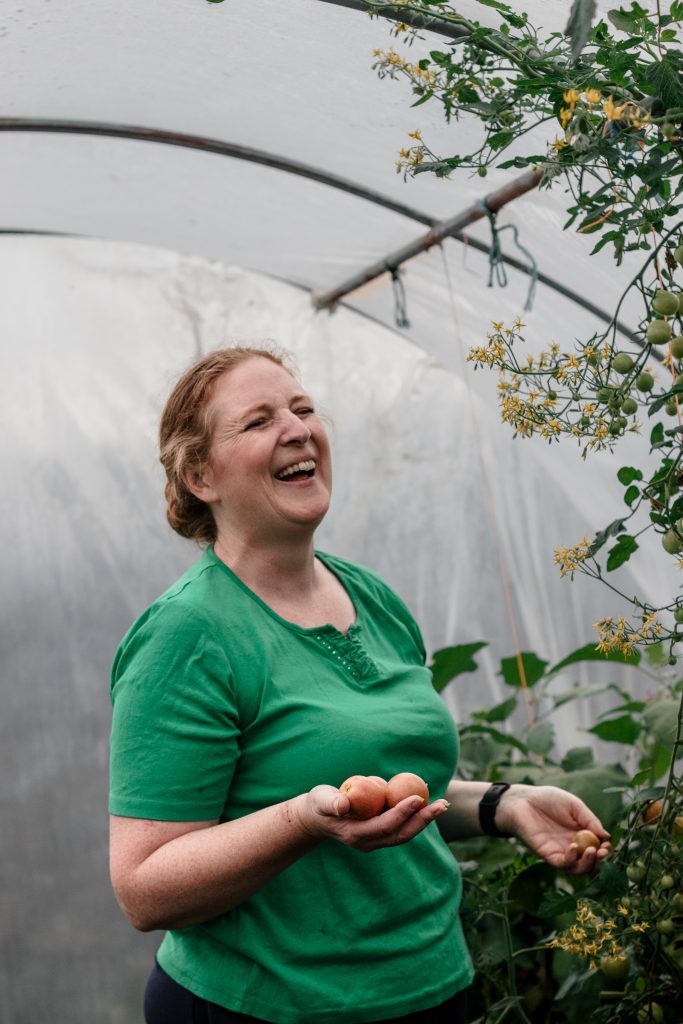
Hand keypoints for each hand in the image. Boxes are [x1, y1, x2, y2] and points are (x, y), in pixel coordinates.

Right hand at [290, 785, 449, 851]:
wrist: (316, 818)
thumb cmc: (319, 804)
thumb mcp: (321, 800)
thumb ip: (332, 802)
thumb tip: (343, 805)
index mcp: (356, 835)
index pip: (385, 825)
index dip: (403, 812)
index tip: (418, 797)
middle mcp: (369, 843)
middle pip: (401, 834)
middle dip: (423, 820)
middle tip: (443, 804)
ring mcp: (375, 842)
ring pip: (404, 834)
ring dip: (424, 820)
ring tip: (442, 805)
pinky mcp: (379, 836)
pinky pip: (401, 828)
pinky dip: (415, 818)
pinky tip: (427, 804)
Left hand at [496, 784, 611, 875]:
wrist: (522, 800)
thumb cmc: (547, 799)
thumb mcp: (574, 805)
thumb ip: (589, 820)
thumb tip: (606, 836)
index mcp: (581, 834)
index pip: (597, 849)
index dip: (605, 850)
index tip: (609, 845)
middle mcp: (572, 847)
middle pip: (590, 863)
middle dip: (599, 860)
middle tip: (602, 852)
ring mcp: (560, 852)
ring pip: (577, 869)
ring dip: (587, 864)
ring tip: (592, 851)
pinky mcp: (547, 854)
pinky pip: (561, 864)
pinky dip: (570, 860)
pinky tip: (573, 847)